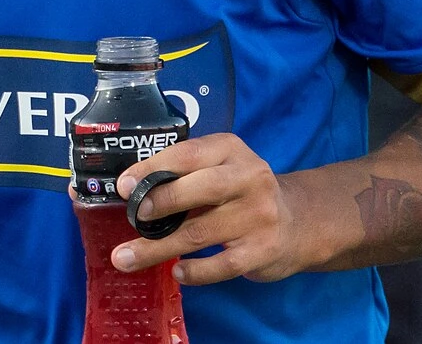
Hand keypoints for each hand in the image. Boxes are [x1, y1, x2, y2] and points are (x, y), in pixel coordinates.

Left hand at [107, 133, 313, 285]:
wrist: (297, 222)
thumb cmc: (241, 193)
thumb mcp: (220, 169)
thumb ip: (185, 175)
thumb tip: (132, 191)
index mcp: (230, 149)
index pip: (187, 154)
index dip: (152, 169)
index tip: (124, 186)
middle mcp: (248, 176)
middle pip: (199, 189)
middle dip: (161, 202)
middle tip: (133, 217)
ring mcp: (258, 214)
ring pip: (202, 232)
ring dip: (160, 248)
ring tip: (127, 258)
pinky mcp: (264, 249)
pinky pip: (222, 265)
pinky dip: (196, 271)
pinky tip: (178, 272)